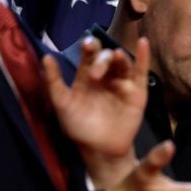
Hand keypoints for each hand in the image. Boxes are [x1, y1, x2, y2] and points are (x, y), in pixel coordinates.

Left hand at [43, 37, 150, 188]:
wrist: (99, 148)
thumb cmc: (79, 127)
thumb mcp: (62, 104)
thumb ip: (54, 82)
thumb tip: (46, 57)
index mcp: (86, 76)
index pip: (89, 56)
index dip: (89, 48)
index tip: (87, 46)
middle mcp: (106, 77)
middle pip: (107, 57)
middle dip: (102, 59)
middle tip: (95, 73)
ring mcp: (122, 83)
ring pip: (123, 63)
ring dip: (119, 58)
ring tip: (116, 57)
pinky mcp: (138, 92)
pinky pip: (141, 72)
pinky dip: (144, 57)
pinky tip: (144, 43)